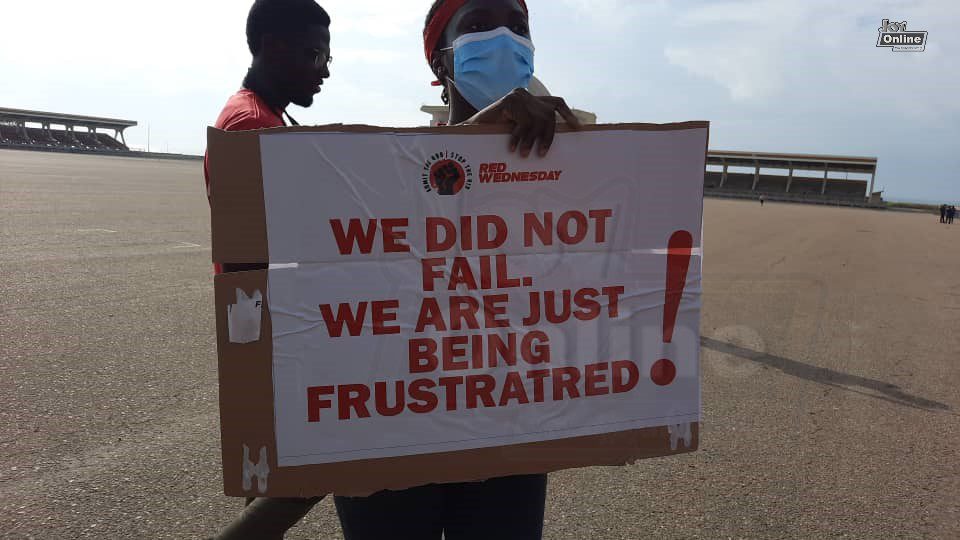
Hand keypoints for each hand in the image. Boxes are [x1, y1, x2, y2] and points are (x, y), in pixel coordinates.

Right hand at [462, 88, 581, 157]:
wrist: (470, 130)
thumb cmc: (494, 133)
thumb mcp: (519, 130)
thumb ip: (535, 128)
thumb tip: (561, 135)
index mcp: (530, 100)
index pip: (557, 102)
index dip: (568, 115)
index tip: (578, 128)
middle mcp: (525, 94)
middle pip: (550, 114)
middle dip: (548, 136)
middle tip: (541, 154)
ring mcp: (518, 95)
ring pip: (538, 120)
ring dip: (531, 140)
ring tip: (523, 153)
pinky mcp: (510, 100)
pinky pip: (524, 122)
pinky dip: (519, 137)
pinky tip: (511, 147)